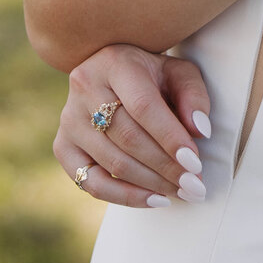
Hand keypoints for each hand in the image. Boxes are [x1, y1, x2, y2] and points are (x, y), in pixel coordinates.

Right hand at [55, 45, 212, 206]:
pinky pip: (91, 183)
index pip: (143, 106)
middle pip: (128, 138)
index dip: (170, 138)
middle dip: (166, 167)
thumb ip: (193, 96)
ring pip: (112, 162)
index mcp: (114, 62)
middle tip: (195, 185)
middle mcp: (85, 87)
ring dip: (151, 184)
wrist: (112, 72)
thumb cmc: (152, 74)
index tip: (196, 163)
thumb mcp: (178, 72)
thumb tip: (200, 132)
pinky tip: (154, 200)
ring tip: (181, 192)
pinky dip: (124, 197)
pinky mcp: (62, 146)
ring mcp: (69, 119)